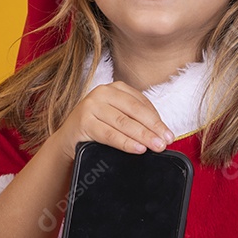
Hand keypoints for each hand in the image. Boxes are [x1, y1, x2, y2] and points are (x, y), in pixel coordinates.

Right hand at [50, 81, 173, 159]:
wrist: (68, 140)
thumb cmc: (97, 129)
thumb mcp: (117, 119)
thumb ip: (136, 120)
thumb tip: (161, 133)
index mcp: (115, 88)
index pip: (141, 104)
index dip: (157, 120)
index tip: (169, 135)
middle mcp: (102, 92)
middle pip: (134, 111)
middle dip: (153, 128)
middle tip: (165, 142)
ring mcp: (91, 105)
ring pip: (123, 122)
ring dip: (142, 136)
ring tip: (156, 146)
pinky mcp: (83, 121)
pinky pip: (109, 134)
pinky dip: (125, 142)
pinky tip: (138, 148)